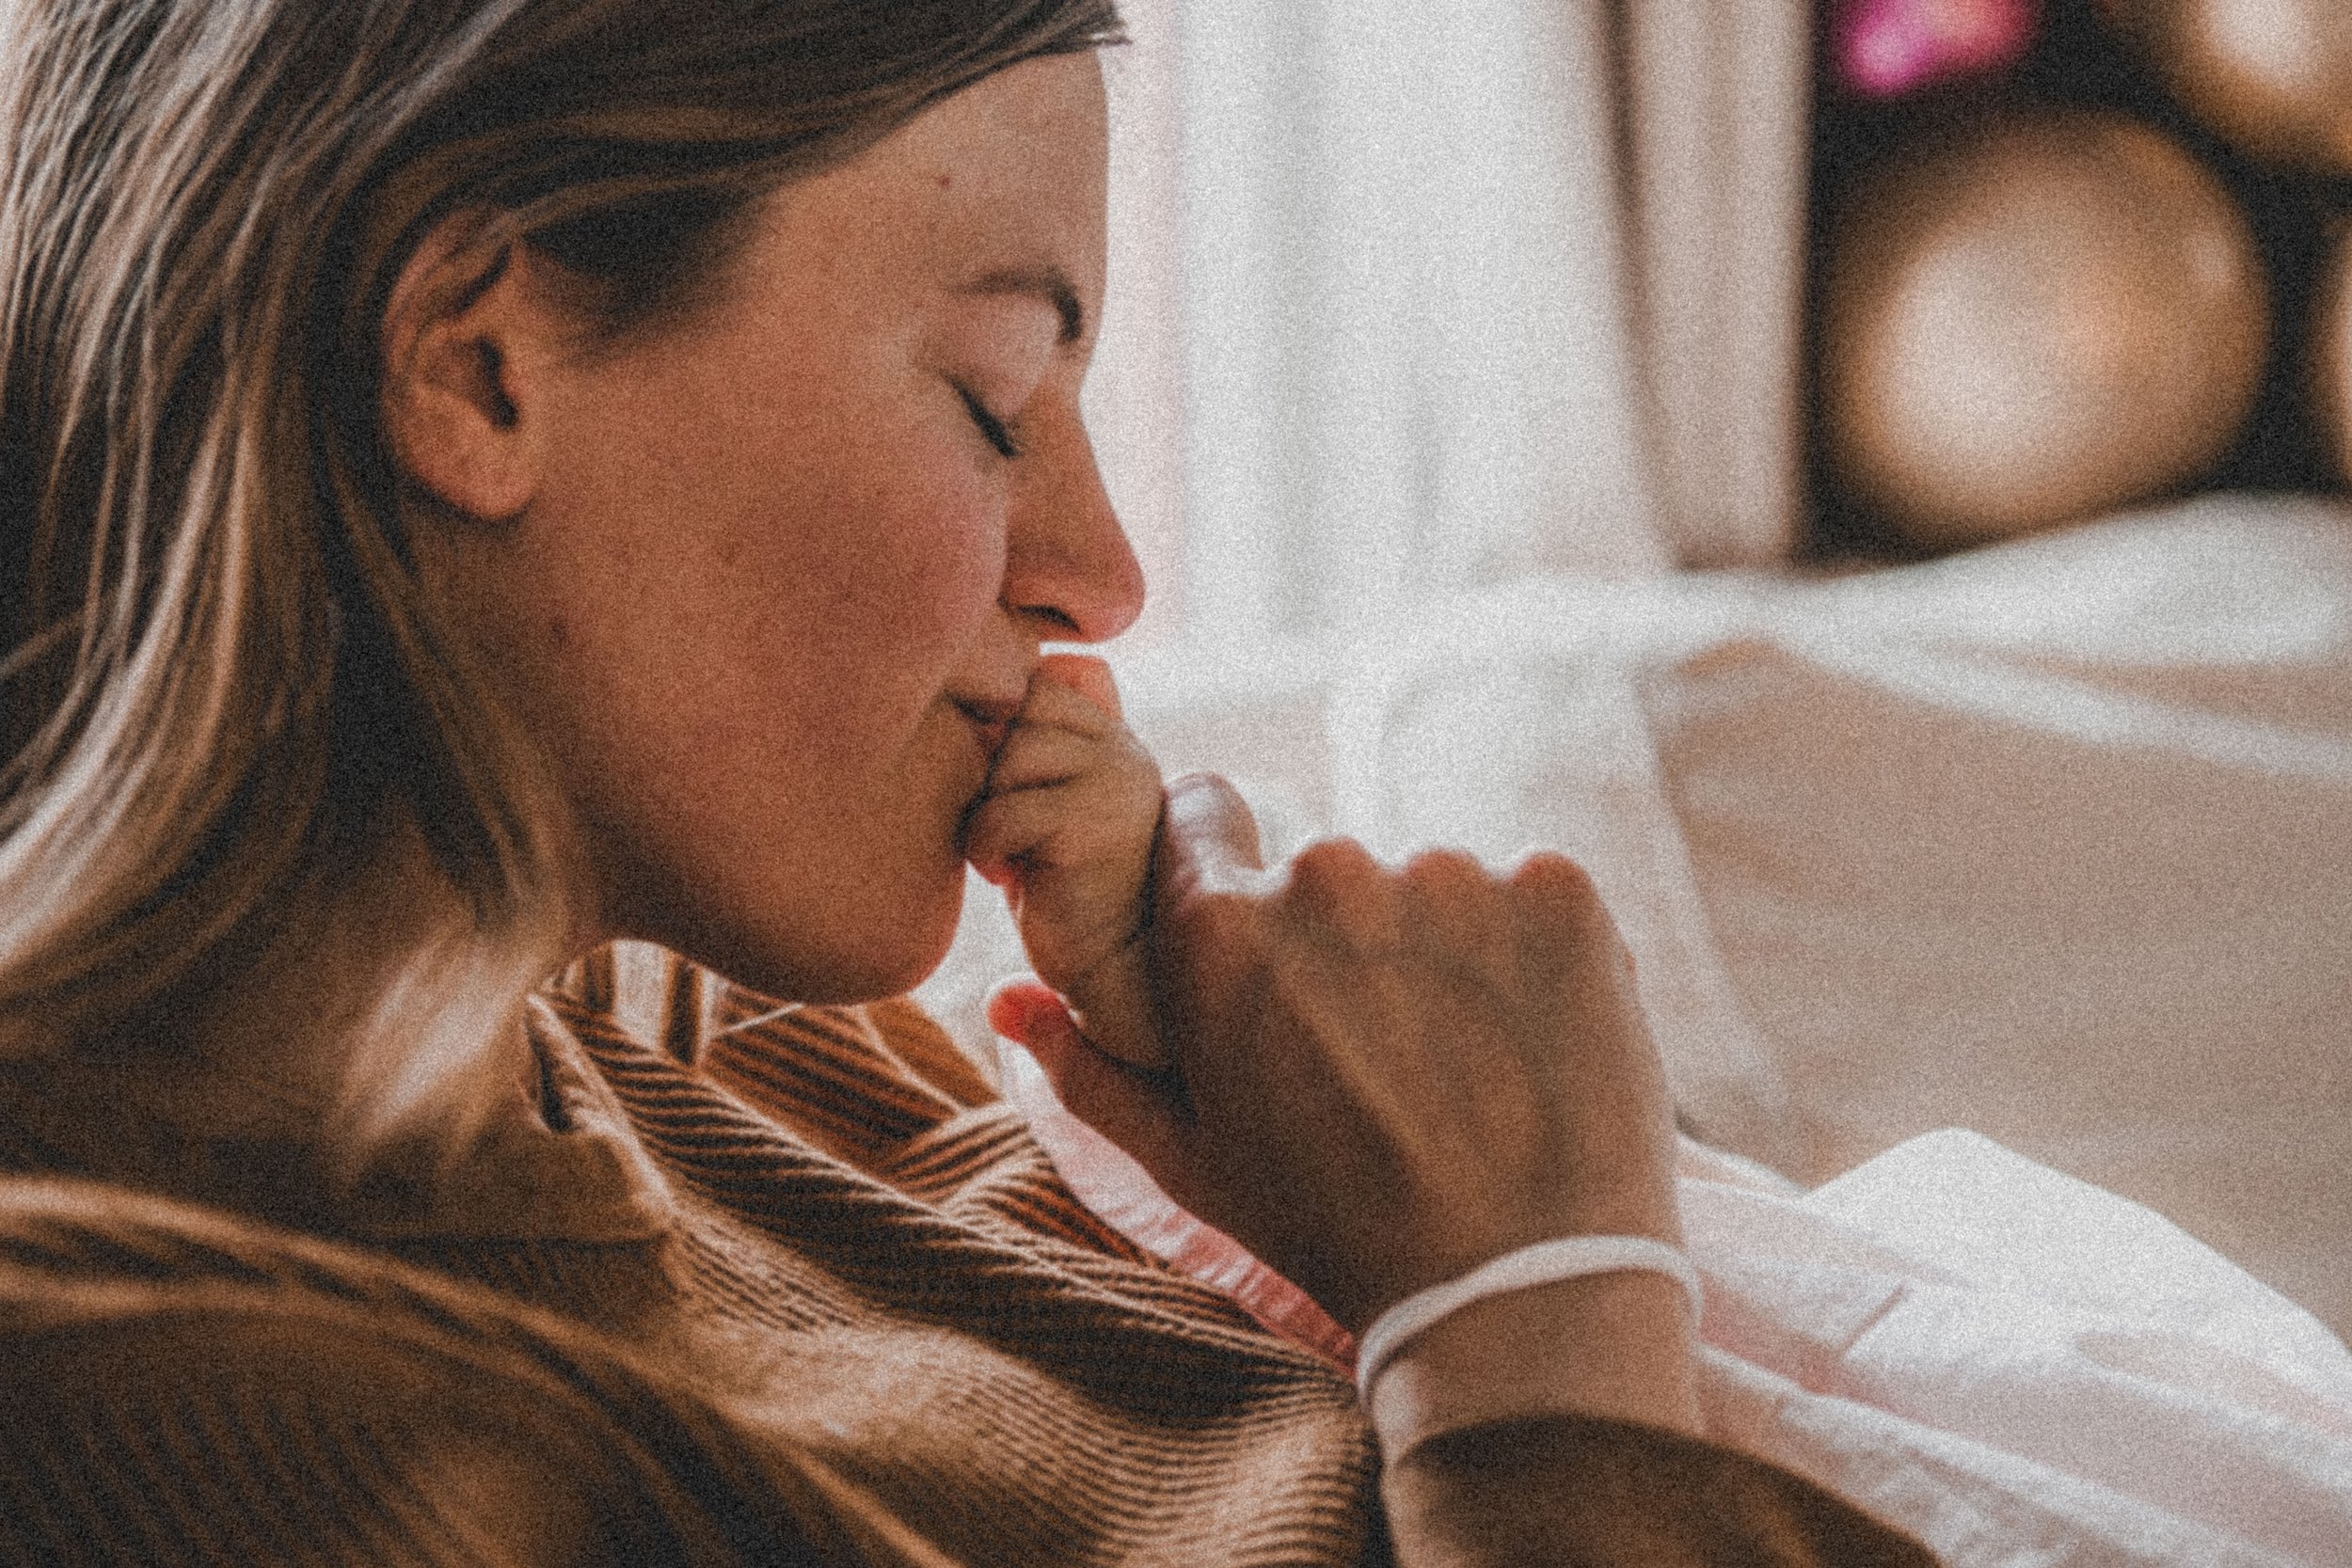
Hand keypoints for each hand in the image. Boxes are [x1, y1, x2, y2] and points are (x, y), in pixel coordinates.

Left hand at [962, 655, 1169, 1068]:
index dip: (1004, 726)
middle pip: (1020, 709)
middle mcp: (1126, 751)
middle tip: (1006, 826)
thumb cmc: (1062, 895)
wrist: (1108, 980)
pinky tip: (1008, 880)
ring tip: (1009, 855)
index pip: (1041, 681)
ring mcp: (1119, 783)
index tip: (1007, 790)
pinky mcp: (1094, 826)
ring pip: (1010, 756)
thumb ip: (1046, 742)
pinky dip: (987, 848)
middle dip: (994, 767)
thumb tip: (1052, 661)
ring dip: (990, 809)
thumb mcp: (1048, 806)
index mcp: (1115, 739)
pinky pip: (1002, 811)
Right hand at [991, 772, 1682, 1335]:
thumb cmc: (1337, 1231)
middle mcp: (1327, 872)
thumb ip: (1090, 1068)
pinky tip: (1532, 1044)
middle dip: (1342, 935)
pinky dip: (1532, 952)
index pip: (1203, 812)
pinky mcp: (1558, 885)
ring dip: (1441, 946)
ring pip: (1430, 882)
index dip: (1228, 868)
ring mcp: (1451, 871)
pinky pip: (1529, 892)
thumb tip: (1007, 996)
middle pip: (1324, 864)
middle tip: (1380, 1049)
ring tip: (1465, 1062)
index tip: (1265, 933)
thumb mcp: (1191, 1163)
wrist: (1523, 1291)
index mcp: (1221, 928)